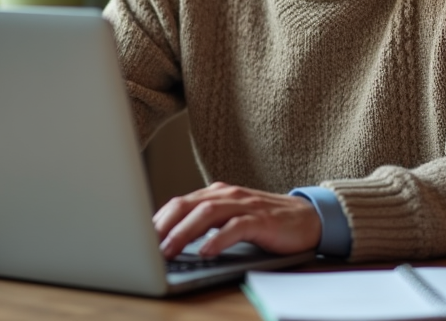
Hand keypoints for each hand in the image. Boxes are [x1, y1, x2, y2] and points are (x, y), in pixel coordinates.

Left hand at [153, 181, 320, 258]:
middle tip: (146, 246)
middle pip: (187, 205)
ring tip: (168, 250)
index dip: (157, 220)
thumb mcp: (230, 219)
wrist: (307, 218)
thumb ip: (205, 224)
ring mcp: (245, 205)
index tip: (138, 239)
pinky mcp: (261, 220)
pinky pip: (236, 227)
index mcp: (216, 194)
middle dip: (164, 225)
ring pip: (207, 214)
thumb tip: (170, 241)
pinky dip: (219, 239)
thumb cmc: (265, 222)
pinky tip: (206, 252)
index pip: (179, 203)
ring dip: (184, 233)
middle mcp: (227, 195)